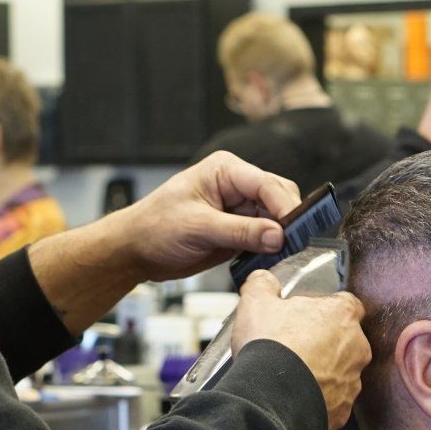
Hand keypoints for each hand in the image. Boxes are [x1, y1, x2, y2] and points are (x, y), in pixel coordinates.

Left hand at [107, 152, 303, 282]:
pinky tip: (268, 259)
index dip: (285, 206)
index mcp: (225, 170)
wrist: (136, 250)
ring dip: (280, 237)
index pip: (267, 184)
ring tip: (282, 255)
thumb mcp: (198, 228)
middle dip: (287, 221)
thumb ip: (240, 231)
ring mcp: (239, 209)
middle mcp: (236, 185)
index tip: (293, 231)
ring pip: (276, 219)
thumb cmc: (154, 227)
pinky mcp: (238, 230)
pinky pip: (265, 237)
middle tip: (292, 245)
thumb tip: (277, 235)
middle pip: (278, 198)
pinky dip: (270, 249)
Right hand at [231, 269, 368, 429]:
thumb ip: (263, 284)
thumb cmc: (270, 347)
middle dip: (325, 342)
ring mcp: (352, 380)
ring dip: (323, 372)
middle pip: (346, 339)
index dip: (326, 309)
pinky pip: (334, 399)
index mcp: (342, 314)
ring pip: (341, 371)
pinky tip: (297, 396)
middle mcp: (356, 346)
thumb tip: (264, 280)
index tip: (309, 316)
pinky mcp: (344, 408)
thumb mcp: (256, 303)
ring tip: (293, 375)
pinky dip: (319, 398)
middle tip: (296, 347)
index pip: (346, 303)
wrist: (270, 398)